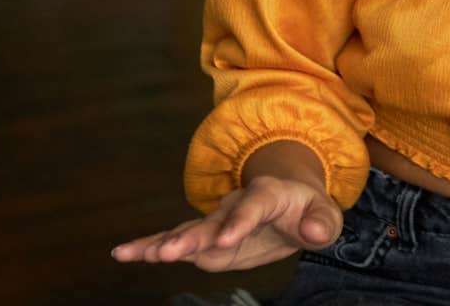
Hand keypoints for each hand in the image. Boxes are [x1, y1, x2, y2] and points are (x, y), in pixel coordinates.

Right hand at [111, 175, 341, 271]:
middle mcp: (235, 205)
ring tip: (136, 254)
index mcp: (268, 194)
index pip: (253, 206)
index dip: (240, 221)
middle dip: (191, 236)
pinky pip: (174, 242)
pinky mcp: (204, 239)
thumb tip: (312, 232)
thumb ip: (322, 223)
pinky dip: (149, 247)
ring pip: (187, 231)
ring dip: (164, 243)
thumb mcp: (325, 215)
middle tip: (169, 251)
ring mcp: (216, 222)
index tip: (226, 239)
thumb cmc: (307, 210)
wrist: (289, 204)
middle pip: (212, 220)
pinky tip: (124, 253)